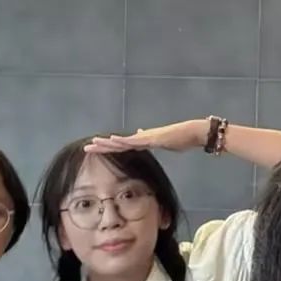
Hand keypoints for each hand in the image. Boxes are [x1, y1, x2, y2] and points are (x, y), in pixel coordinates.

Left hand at [85, 121, 205, 156]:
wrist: (194, 133)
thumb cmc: (182, 138)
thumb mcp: (163, 142)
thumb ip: (151, 139)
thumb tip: (139, 133)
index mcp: (143, 140)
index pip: (122, 145)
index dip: (108, 146)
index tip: (96, 148)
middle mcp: (142, 137)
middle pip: (118, 142)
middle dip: (102, 146)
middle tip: (87, 148)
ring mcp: (146, 137)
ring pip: (123, 141)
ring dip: (108, 143)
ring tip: (94, 143)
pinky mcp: (152, 138)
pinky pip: (135, 141)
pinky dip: (123, 141)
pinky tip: (113, 140)